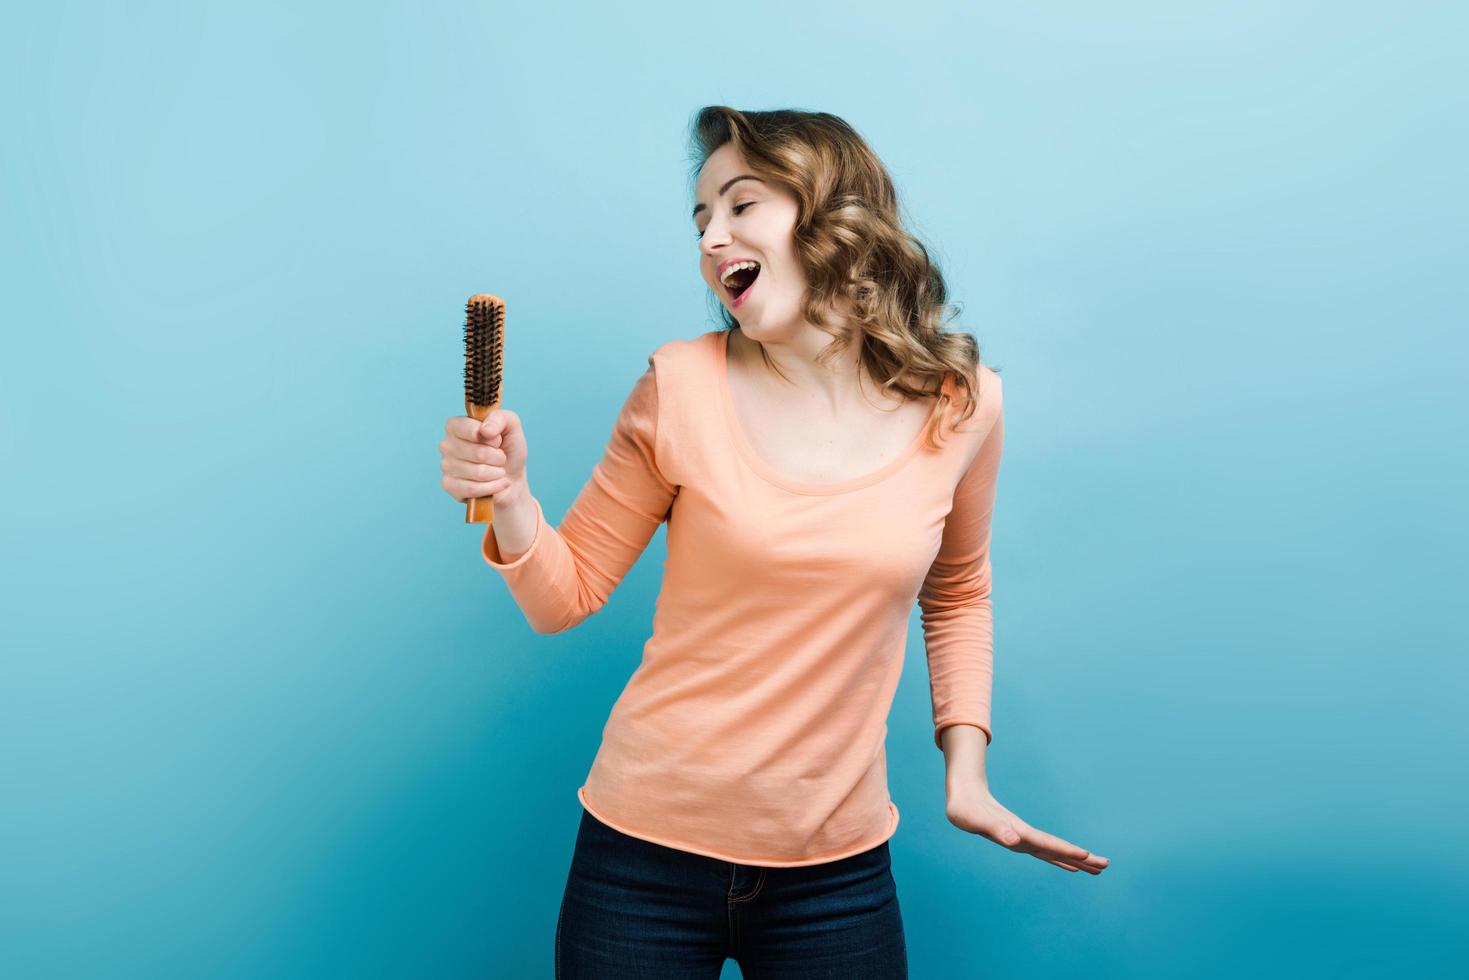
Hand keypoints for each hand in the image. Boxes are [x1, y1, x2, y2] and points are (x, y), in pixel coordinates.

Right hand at [440, 408, 528, 503]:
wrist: (511, 477)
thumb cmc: (508, 449)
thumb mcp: (511, 426)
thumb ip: (500, 419)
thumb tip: (485, 430)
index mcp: (456, 425)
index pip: (473, 431)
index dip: (493, 439)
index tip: (497, 440)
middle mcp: (446, 444)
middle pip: (479, 454)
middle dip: (498, 458)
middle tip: (501, 458)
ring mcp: (446, 466)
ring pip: (478, 473)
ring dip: (497, 473)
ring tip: (499, 470)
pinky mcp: (448, 485)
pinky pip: (473, 489)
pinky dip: (493, 487)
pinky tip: (498, 483)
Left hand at [945, 784, 1109, 874]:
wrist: (963, 794)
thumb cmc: (965, 810)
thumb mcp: (977, 821)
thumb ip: (996, 829)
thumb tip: (1014, 840)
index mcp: (1019, 832)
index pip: (1047, 843)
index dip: (1066, 851)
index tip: (1087, 856)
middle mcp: (1025, 835)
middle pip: (1058, 848)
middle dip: (1082, 857)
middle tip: (1106, 866)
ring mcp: (1024, 837)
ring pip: (1055, 851)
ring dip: (1076, 859)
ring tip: (1097, 869)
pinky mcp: (1019, 838)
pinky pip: (1044, 850)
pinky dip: (1059, 858)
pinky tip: (1069, 865)